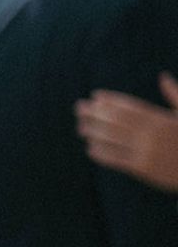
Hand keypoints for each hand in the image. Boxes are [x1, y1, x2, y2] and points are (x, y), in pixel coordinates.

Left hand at [75, 73, 177, 192]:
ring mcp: (146, 152)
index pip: (130, 107)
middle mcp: (152, 135)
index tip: (95, 96)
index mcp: (162, 120)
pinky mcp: (144, 170)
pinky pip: (117, 160)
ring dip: (93, 132)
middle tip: (79, 108)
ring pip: (112, 140)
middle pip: (116, 121)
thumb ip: (176, 95)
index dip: (110, 100)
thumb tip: (162, 76)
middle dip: (95, 113)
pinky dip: (102, 154)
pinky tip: (90, 148)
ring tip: (80, 127)